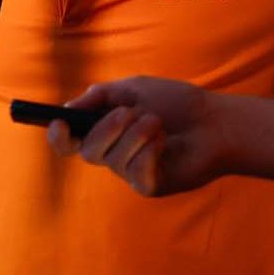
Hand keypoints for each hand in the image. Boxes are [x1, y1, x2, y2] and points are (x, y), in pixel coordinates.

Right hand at [45, 76, 227, 196]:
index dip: (57, 137)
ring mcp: (131, 172)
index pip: (68, 143)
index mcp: (105, 131)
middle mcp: (114, 154)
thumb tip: (70, 106)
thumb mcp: (134, 88)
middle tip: (131, 113)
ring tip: (158, 123)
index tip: (59, 123)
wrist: (216, 121)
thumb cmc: (178, 103)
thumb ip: (100, 95)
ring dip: (136, 136)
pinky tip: (165, 142)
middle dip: (106, 129)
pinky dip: (149, 152)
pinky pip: (135, 173)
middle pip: (87, 151)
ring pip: (113, 161)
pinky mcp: (150, 186)